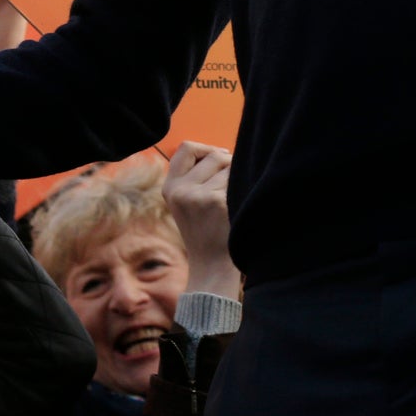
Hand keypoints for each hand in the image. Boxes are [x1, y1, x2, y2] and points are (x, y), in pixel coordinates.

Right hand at [163, 142, 238, 299]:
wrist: (212, 266)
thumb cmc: (206, 231)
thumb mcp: (186, 203)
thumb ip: (194, 177)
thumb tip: (223, 152)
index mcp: (170, 188)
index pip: (186, 148)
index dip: (206, 149)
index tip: (221, 158)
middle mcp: (181, 191)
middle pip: (214, 155)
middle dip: (229, 166)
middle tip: (232, 188)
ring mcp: (198, 196)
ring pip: (230, 167)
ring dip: (238, 179)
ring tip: (234, 201)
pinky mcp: (218, 203)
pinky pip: (239, 181)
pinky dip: (245, 190)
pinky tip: (240, 208)